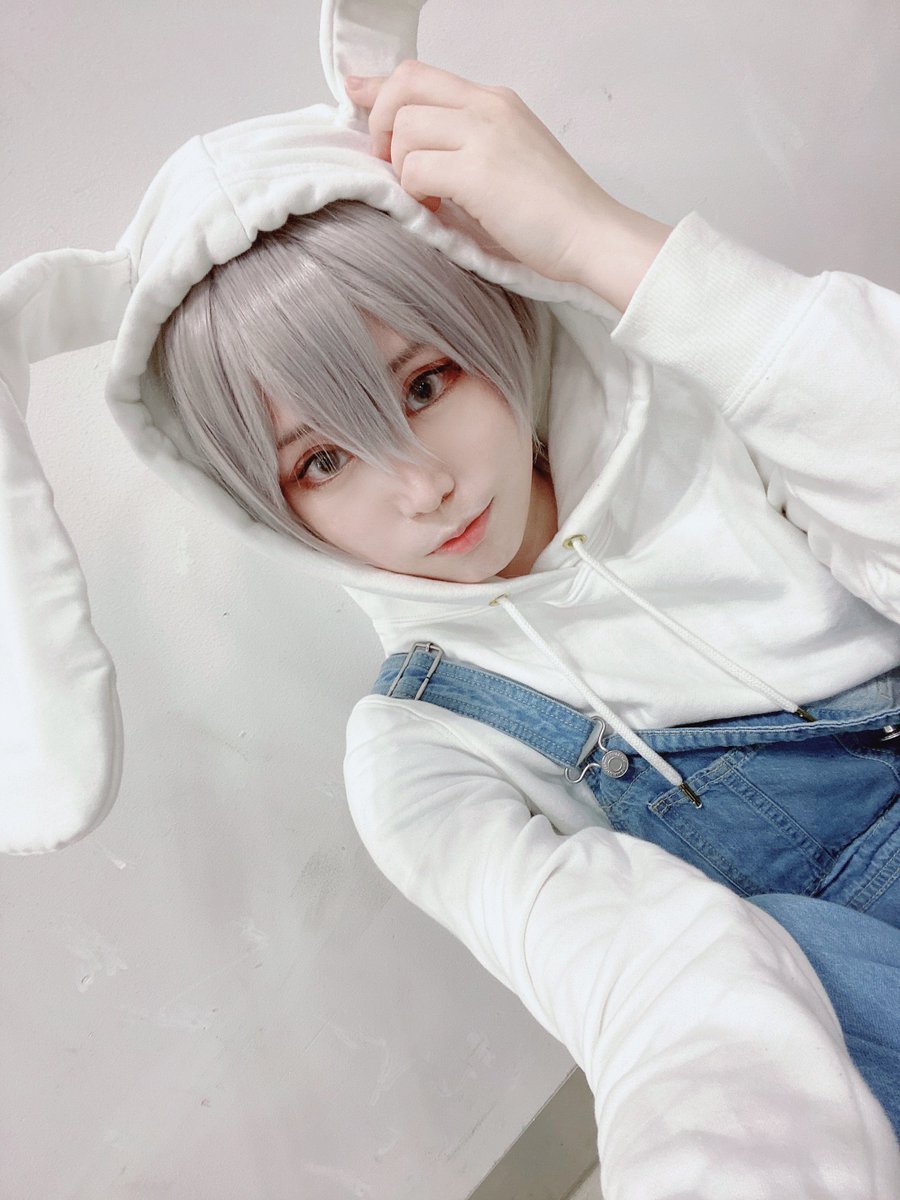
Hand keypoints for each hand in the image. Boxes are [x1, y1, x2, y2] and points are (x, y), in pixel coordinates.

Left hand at [346, 62, 671, 310]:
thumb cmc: (555, 214)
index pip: (423, 75)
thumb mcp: (510, 161)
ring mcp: (484, 135)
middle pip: (405, 86)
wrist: (592, 236)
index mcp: (496, 102)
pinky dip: (414, 193)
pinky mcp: (478, 171)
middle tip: (387, 163)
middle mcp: (488, 107)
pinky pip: (415, 168)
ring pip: (405, 129)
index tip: (356, 94)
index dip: (380, 86)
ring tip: (426, 198)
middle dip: (381, 123)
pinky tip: (435, 212)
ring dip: (402, 168)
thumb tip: (415, 157)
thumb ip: (467, 148)